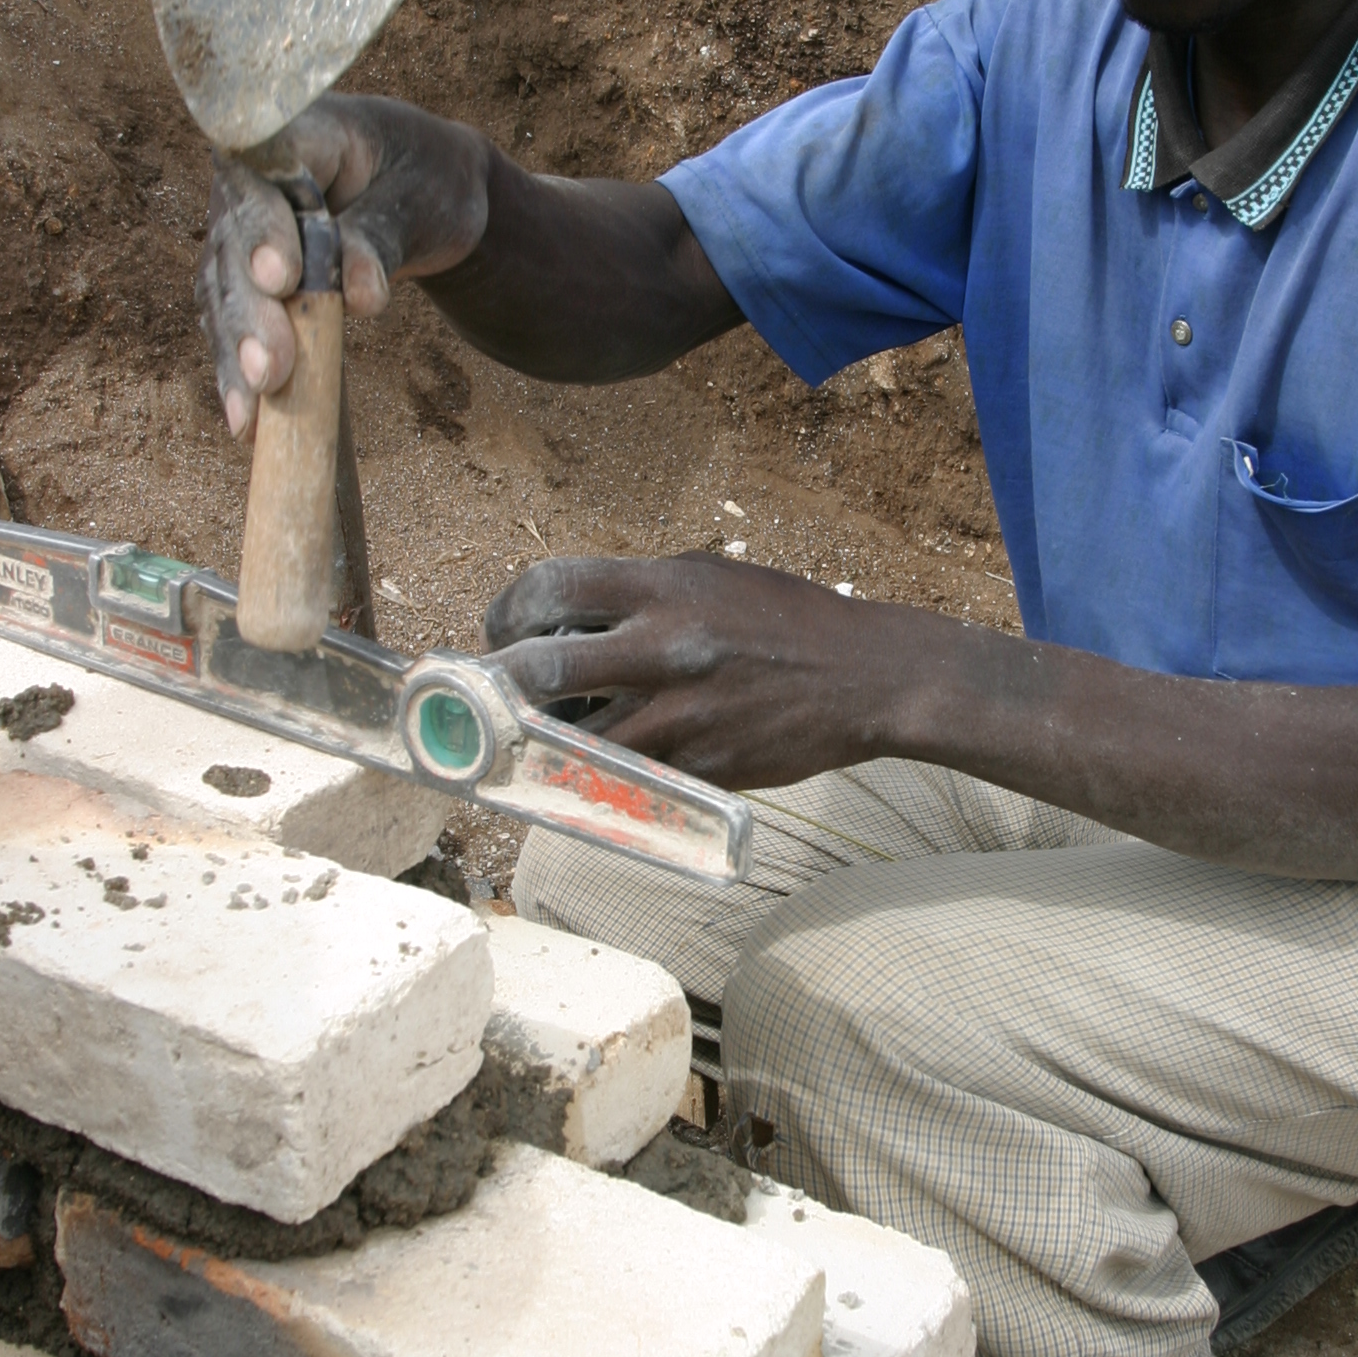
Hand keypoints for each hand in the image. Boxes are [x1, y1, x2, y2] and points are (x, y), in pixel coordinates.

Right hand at [194, 97, 487, 437]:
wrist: (427, 190)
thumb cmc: (426, 180)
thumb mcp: (421, 200)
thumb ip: (381, 239)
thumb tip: (358, 297)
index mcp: (295, 134)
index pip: (264, 177)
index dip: (265, 228)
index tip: (283, 277)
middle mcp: (249, 182)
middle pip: (234, 246)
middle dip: (253, 312)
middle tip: (272, 367)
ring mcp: (238, 233)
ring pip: (224, 293)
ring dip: (237, 352)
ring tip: (255, 407)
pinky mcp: (243, 281)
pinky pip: (231, 325)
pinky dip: (237, 372)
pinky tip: (245, 422)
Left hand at [482, 553, 905, 786]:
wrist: (869, 677)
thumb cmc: (788, 622)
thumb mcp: (713, 578)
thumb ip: (640, 593)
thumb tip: (564, 617)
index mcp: (667, 588)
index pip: (550, 585)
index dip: (506, 610)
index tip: (500, 630)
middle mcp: (666, 646)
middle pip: (539, 669)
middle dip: (495, 686)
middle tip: (488, 695)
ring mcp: (682, 713)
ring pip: (572, 739)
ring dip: (538, 742)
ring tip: (528, 738)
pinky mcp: (699, 767)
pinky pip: (624, 778)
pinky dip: (596, 775)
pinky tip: (590, 765)